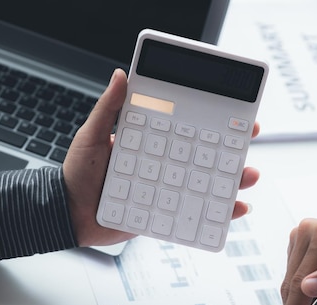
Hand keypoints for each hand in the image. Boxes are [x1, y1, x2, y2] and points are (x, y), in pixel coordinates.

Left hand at [64, 69, 260, 246]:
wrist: (67, 215)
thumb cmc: (77, 175)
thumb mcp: (91, 136)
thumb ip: (108, 109)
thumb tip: (120, 76)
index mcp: (150, 144)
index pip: (187, 131)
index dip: (213, 123)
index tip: (236, 116)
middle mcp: (163, 166)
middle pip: (204, 158)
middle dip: (231, 151)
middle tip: (248, 142)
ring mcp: (165, 191)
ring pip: (205, 186)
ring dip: (231, 182)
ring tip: (248, 176)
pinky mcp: (163, 215)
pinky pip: (193, 215)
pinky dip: (216, 215)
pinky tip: (234, 211)